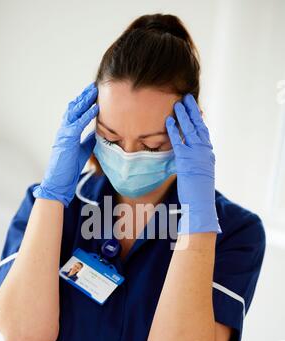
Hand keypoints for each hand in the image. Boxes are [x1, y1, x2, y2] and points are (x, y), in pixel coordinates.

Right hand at [33, 82, 98, 206]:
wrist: (58, 181)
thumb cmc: (69, 168)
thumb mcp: (83, 150)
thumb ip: (89, 140)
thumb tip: (98, 133)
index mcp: (67, 131)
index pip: (75, 112)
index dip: (84, 101)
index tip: (93, 92)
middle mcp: (64, 129)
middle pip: (74, 107)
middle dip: (84, 96)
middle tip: (94, 85)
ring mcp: (64, 133)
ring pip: (74, 111)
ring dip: (85, 100)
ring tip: (95, 91)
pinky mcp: (67, 140)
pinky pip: (78, 124)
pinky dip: (87, 115)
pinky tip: (96, 108)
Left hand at [165, 94, 220, 233]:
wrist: (200, 205)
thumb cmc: (198, 195)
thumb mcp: (199, 176)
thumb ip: (195, 165)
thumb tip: (189, 161)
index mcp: (208, 155)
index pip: (204, 132)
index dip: (199, 119)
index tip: (195, 108)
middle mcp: (204, 152)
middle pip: (198, 126)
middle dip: (192, 111)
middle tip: (187, 98)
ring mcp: (196, 155)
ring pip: (190, 130)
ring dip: (184, 116)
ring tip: (178, 103)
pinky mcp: (186, 161)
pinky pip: (179, 141)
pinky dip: (174, 130)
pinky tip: (169, 120)